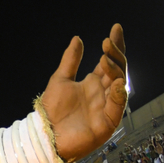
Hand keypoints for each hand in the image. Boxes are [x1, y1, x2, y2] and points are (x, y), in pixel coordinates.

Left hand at [41, 24, 126, 162]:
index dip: (115, 46)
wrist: (44, 135)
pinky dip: (118, 95)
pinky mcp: (106, 124)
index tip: (115, 28)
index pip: (109, 61)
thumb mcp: (60, 80)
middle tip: (107, 43)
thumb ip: (71, 61)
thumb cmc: (51, 111)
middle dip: (115, 55)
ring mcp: (106, 108)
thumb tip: (78, 39)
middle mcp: (103, 93)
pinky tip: (115, 83)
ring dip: (115, 71)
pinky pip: (117, 108)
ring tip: (105, 58)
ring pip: (119, 86)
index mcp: (94, 83)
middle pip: (117, 71)